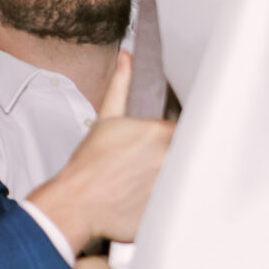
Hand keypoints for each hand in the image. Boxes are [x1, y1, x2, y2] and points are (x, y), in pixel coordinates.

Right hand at [29, 54, 171, 252]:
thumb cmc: (89, 165)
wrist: (77, 203)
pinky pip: (182, 203)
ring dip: (180, 177)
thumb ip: (121, 86)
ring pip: (189, 177)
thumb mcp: (105, 120)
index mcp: (159, 133)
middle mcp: (170, 158)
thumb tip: (126, 58)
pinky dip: (173, 200)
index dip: (179, 134)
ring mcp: (172, 186)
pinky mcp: (170, 210)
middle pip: (191, 152)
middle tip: (157, 163)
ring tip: (152, 182)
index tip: (167, 141)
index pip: (187, 127)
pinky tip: (151, 199)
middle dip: (181, 155)